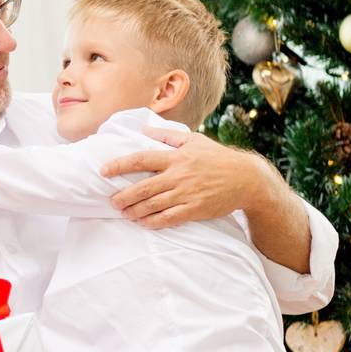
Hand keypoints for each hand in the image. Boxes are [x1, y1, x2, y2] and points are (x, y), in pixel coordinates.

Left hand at [100, 126, 273, 228]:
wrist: (247, 179)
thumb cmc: (218, 158)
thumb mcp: (194, 140)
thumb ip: (168, 135)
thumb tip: (144, 128)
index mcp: (176, 157)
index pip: (141, 159)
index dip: (119, 165)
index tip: (103, 171)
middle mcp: (179, 175)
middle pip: (143, 188)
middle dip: (123, 196)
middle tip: (111, 201)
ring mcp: (187, 194)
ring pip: (153, 205)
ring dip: (134, 211)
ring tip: (124, 213)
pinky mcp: (195, 209)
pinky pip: (169, 218)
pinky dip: (153, 222)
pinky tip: (143, 223)